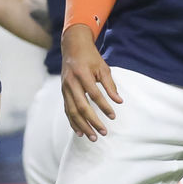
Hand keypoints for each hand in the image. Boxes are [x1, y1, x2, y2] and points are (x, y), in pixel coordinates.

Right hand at [60, 24, 122, 141]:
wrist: (72, 47)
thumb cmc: (90, 57)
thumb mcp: (103, 67)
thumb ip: (110, 85)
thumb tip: (119, 101)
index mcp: (82, 74)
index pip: (94, 94)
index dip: (104, 107)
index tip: (113, 116)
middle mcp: (71, 82)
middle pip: (81, 106)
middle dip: (92, 122)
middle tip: (103, 132)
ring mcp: (65, 88)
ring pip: (72, 111)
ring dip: (82, 126)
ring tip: (92, 137)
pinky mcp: (63, 92)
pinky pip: (67, 110)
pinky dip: (73, 122)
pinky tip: (80, 132)